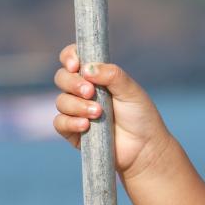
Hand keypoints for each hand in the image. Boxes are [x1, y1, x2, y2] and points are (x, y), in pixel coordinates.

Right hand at [52, 45, 170, 178]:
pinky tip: (86, 125)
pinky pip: (59, 123)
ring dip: (77, 105)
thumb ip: (112, 75)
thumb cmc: (140, 116)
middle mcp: (82, 91)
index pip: (73, 58)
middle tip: (90, 92)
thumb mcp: (131, 90)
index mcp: (95, 76)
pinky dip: (70, 122)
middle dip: (73, 83)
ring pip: (61, 101)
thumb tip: (87, 68)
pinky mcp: (72, 131)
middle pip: (61, 78)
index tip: (75, 64)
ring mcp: (76, 111)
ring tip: (98, 113)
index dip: (69, 57)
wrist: (144, 148)